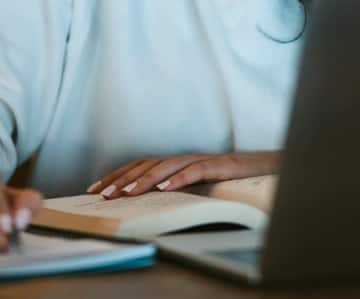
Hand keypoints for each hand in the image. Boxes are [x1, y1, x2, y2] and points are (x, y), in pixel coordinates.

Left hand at [87, 151, 278, 198]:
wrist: (263, 168)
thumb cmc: (227, 179)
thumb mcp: (194, 186)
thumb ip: (172, 188)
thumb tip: (144, 201)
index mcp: (174, 163)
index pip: (138, 166)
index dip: (116, 175)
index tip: (95, 188)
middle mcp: (182, 158)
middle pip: (146, 164)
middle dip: (122, 179)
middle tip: (104, 194)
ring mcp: (199, 159)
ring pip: (166, 166)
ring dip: (144, 179)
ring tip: (127, 193)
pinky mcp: (218, 165)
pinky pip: (195, 171)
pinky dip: (178, 179)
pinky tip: (164, 188)